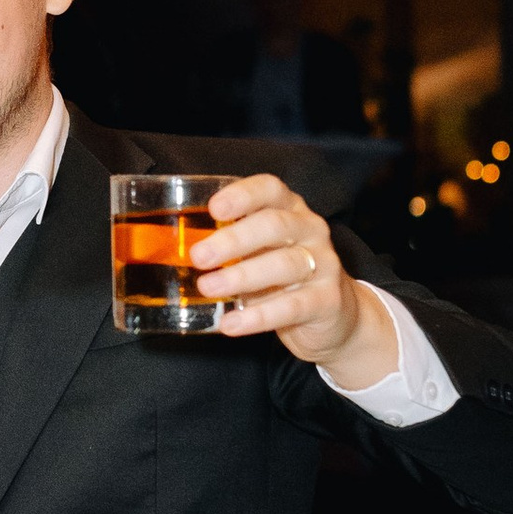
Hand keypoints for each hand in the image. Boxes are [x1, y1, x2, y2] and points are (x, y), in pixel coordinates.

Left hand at [193, 175, 396, 389]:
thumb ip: (232, 246)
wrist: (336, 316)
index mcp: (291, 210)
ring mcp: (324, 265)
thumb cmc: (286, 277)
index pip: (270, 190)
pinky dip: (257, 317)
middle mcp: (311, 231)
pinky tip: (231, 323)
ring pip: (284, 265)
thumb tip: (175, 253)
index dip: (243, 195)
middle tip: (199, 256)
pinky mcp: (327, 301)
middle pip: (274, 225)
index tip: (214, 208)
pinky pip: (291, 307)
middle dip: (234, 240)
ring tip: (208, 287)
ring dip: (241, 276)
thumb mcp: (262, 252)